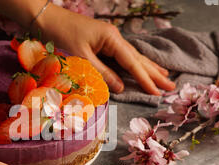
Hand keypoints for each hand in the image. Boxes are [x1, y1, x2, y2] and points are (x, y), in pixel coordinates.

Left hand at [34, 4, 175, 94]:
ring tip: (165, 76)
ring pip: (133, 56)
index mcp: (111, 39)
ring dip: (148, 67)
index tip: (157, 92)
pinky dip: (134, 64)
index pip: (132, 63)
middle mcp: (114, 38)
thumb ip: (101, 73)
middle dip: (155, 73)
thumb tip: (121, 88)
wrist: (47, 19)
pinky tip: (141, 66)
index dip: (145, 79)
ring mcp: (109, 39)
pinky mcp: (103, 42)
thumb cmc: (61, 36)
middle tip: (172, 86)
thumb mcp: (81, 58)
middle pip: (138, 58)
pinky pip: (123, 56)